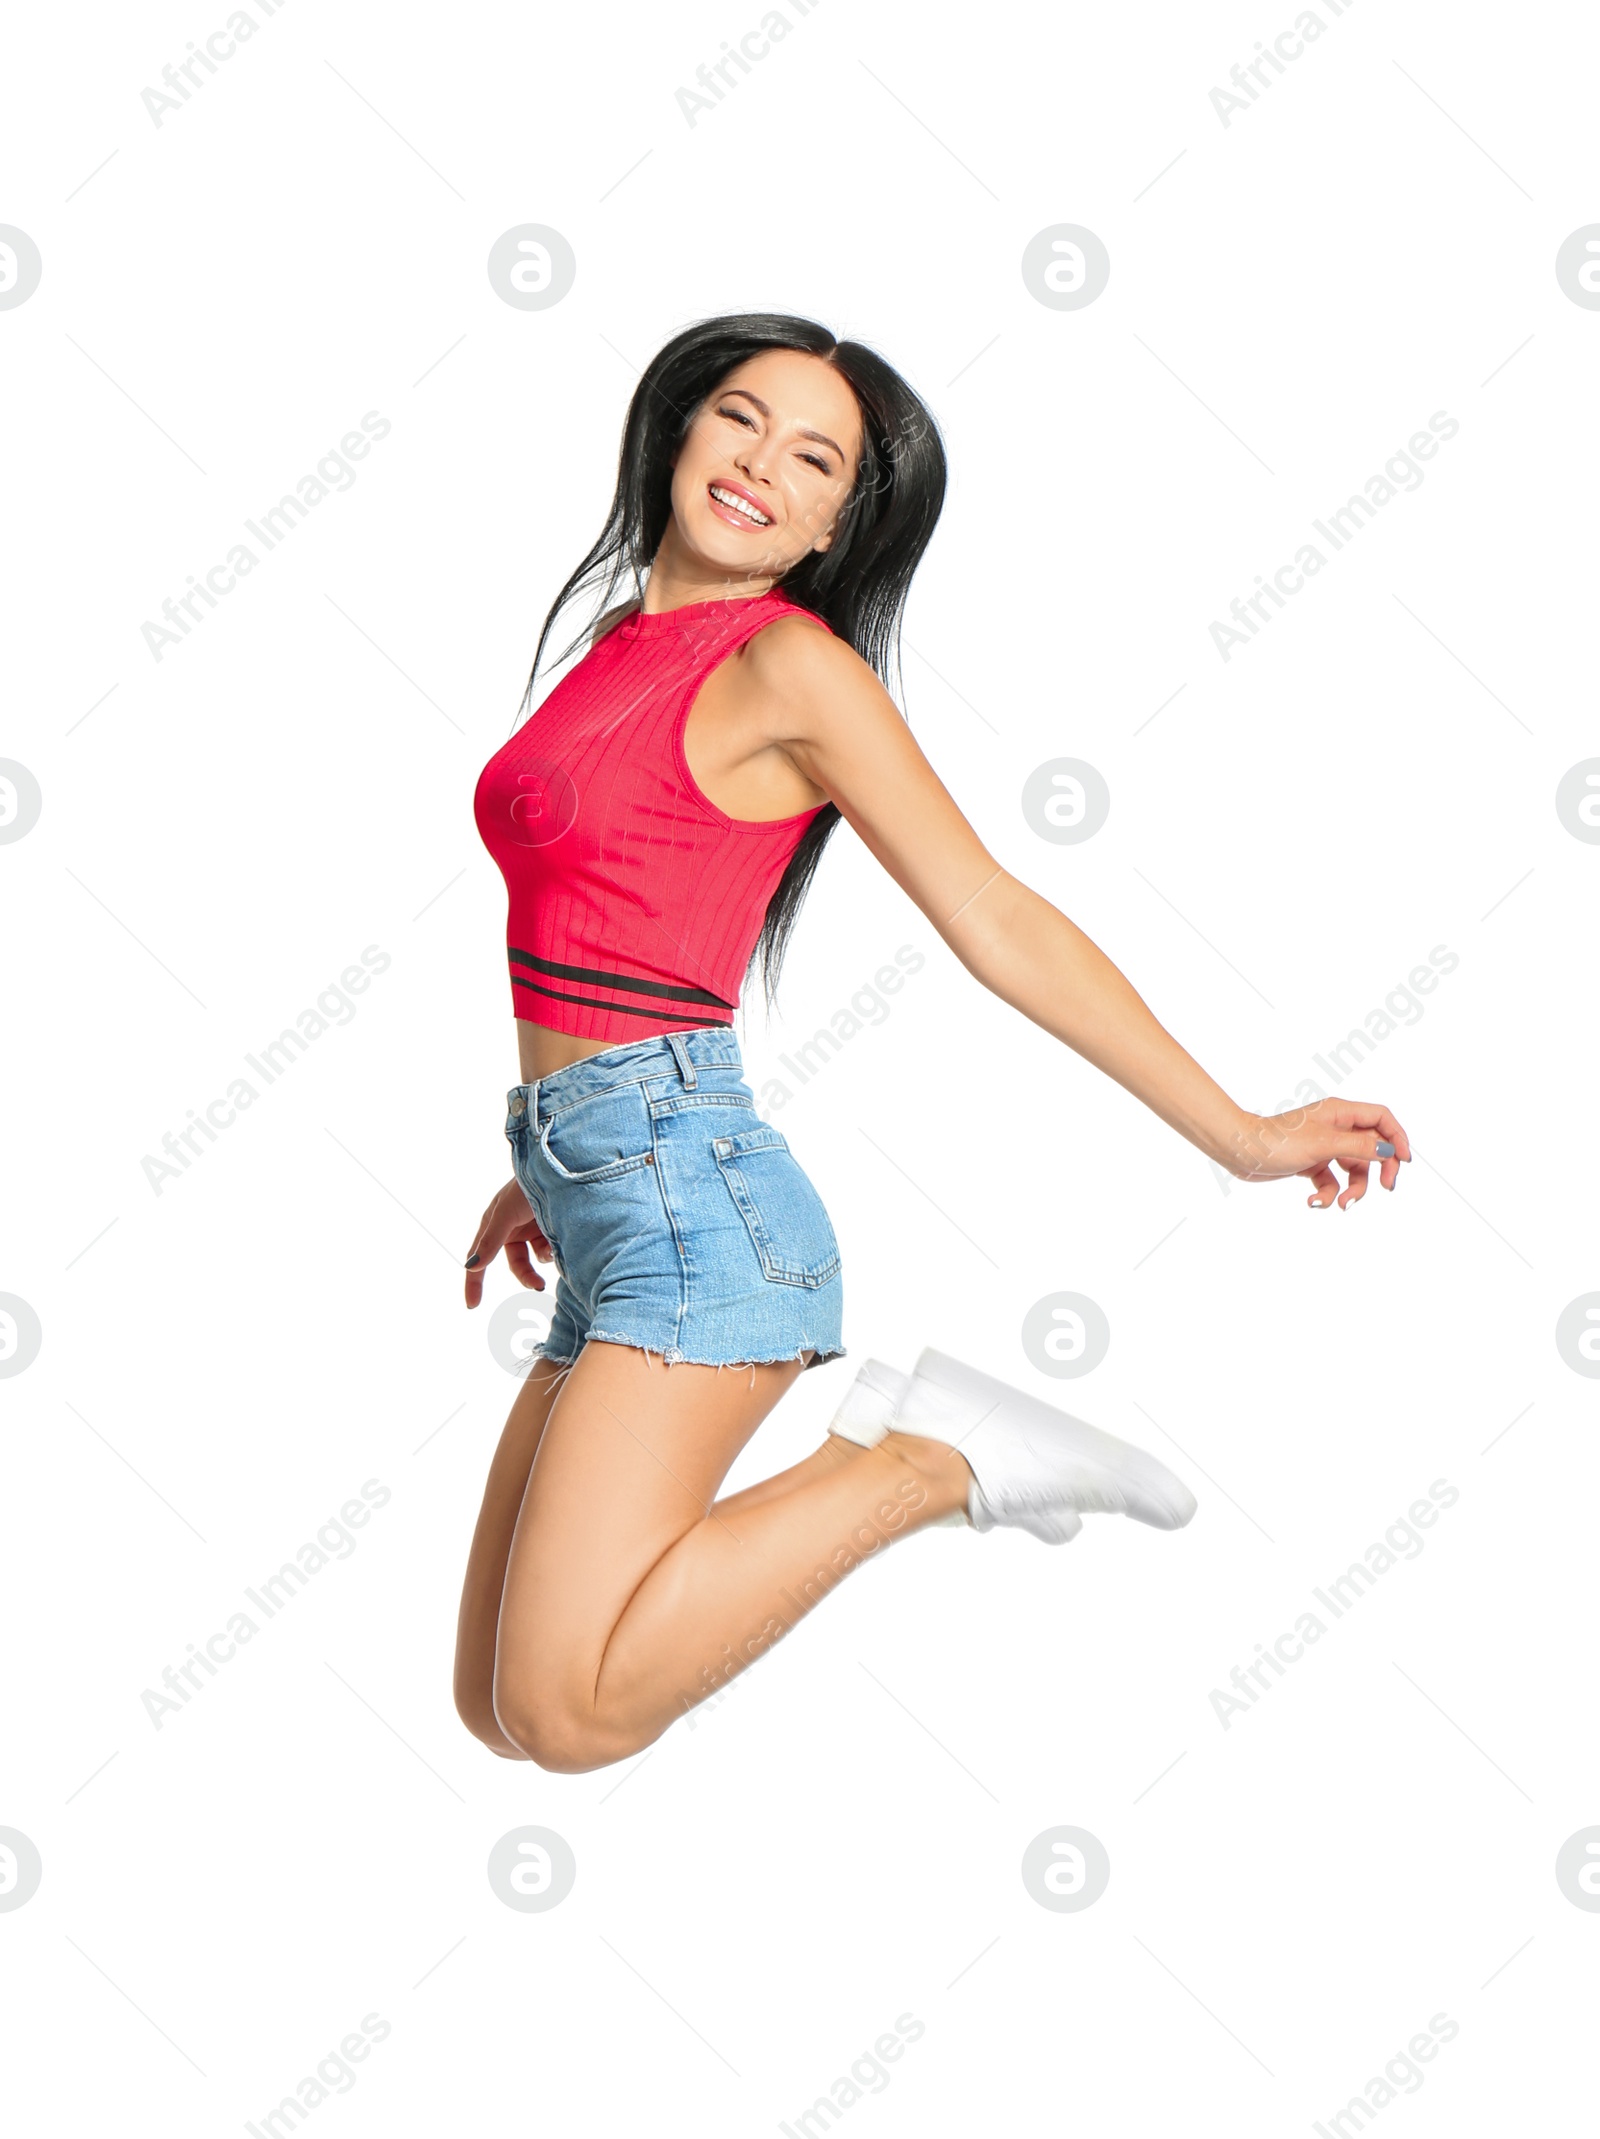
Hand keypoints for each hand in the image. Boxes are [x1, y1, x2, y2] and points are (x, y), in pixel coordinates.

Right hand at [464, 1178, 553, 1308]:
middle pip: (515, 1263)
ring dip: (545, 1257)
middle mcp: (512, 1228)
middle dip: (526, 1275)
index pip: (479, 1257)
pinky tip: (561, 1236)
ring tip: (554, 1246)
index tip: (472, 1305)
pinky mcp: (553, 1228)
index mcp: (494, 1222)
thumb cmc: (527, 1185)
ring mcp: (533, 1229)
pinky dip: (556, 1248)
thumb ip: (491, 1240)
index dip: (474, 1282)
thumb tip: (471, 1265)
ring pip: (536, 1258)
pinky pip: (552, 1249)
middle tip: (538, 1285)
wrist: (562, 1170)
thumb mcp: (506, 1213)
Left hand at [1226, 1099, 1411, 1210]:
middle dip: (1381, 1169)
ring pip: (1354, 1169)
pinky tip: (1313, 1201)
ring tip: (1342, 1203)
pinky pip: (1331, 1181)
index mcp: (1340, 1113)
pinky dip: (1327, 1194)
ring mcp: (1323, 1147)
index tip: (1404, 1161)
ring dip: (1353, 1189)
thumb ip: (1358, 1147)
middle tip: (1387, 1187)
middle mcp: (1335, 1127)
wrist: (1239, 1152)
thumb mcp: (1323, 1144)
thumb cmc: (1277, 1140)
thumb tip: (1388, 1150)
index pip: (1381, 1119)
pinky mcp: (1310, 1164)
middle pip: (1373, 1147)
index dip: (1397, 1137)